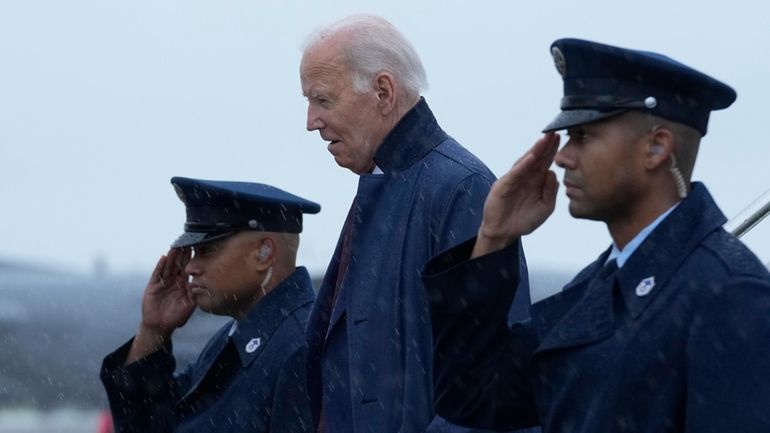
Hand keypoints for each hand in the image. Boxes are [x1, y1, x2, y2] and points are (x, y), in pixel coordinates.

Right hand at [126, 248, 193, 363]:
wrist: (160, 326)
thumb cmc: (176, 317)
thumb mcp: (190, 304)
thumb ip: (195, 294)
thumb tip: (200, 283)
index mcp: (184, 284)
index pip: (189, 268)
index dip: (193, 259)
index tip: (198, 248)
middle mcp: (174, 281)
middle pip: (178, 264)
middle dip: (183, 254)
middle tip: (187, 241)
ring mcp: (163, 283)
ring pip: (168, 267)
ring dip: (172, 257)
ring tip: (176, 246)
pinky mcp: (153, 286)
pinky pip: (157, 274)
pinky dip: (160, 266)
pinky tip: (163, 257)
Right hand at [472, 133, 559, 256]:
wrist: (504, 233)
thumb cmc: (523, 220)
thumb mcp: (545, 207)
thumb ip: (550, 191)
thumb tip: (553, 173)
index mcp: (536, 181)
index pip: (545, 162)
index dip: (553, 150)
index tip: (561, 137)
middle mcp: (525, 177)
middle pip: (537, 158)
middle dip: (545, 145)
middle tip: (554, 132)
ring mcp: (514, 180)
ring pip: (526, 162)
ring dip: (535, 150)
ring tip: (544, 140)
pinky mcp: (504, 186)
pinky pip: (515, 173)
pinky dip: (523, 165)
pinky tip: (531, 157)